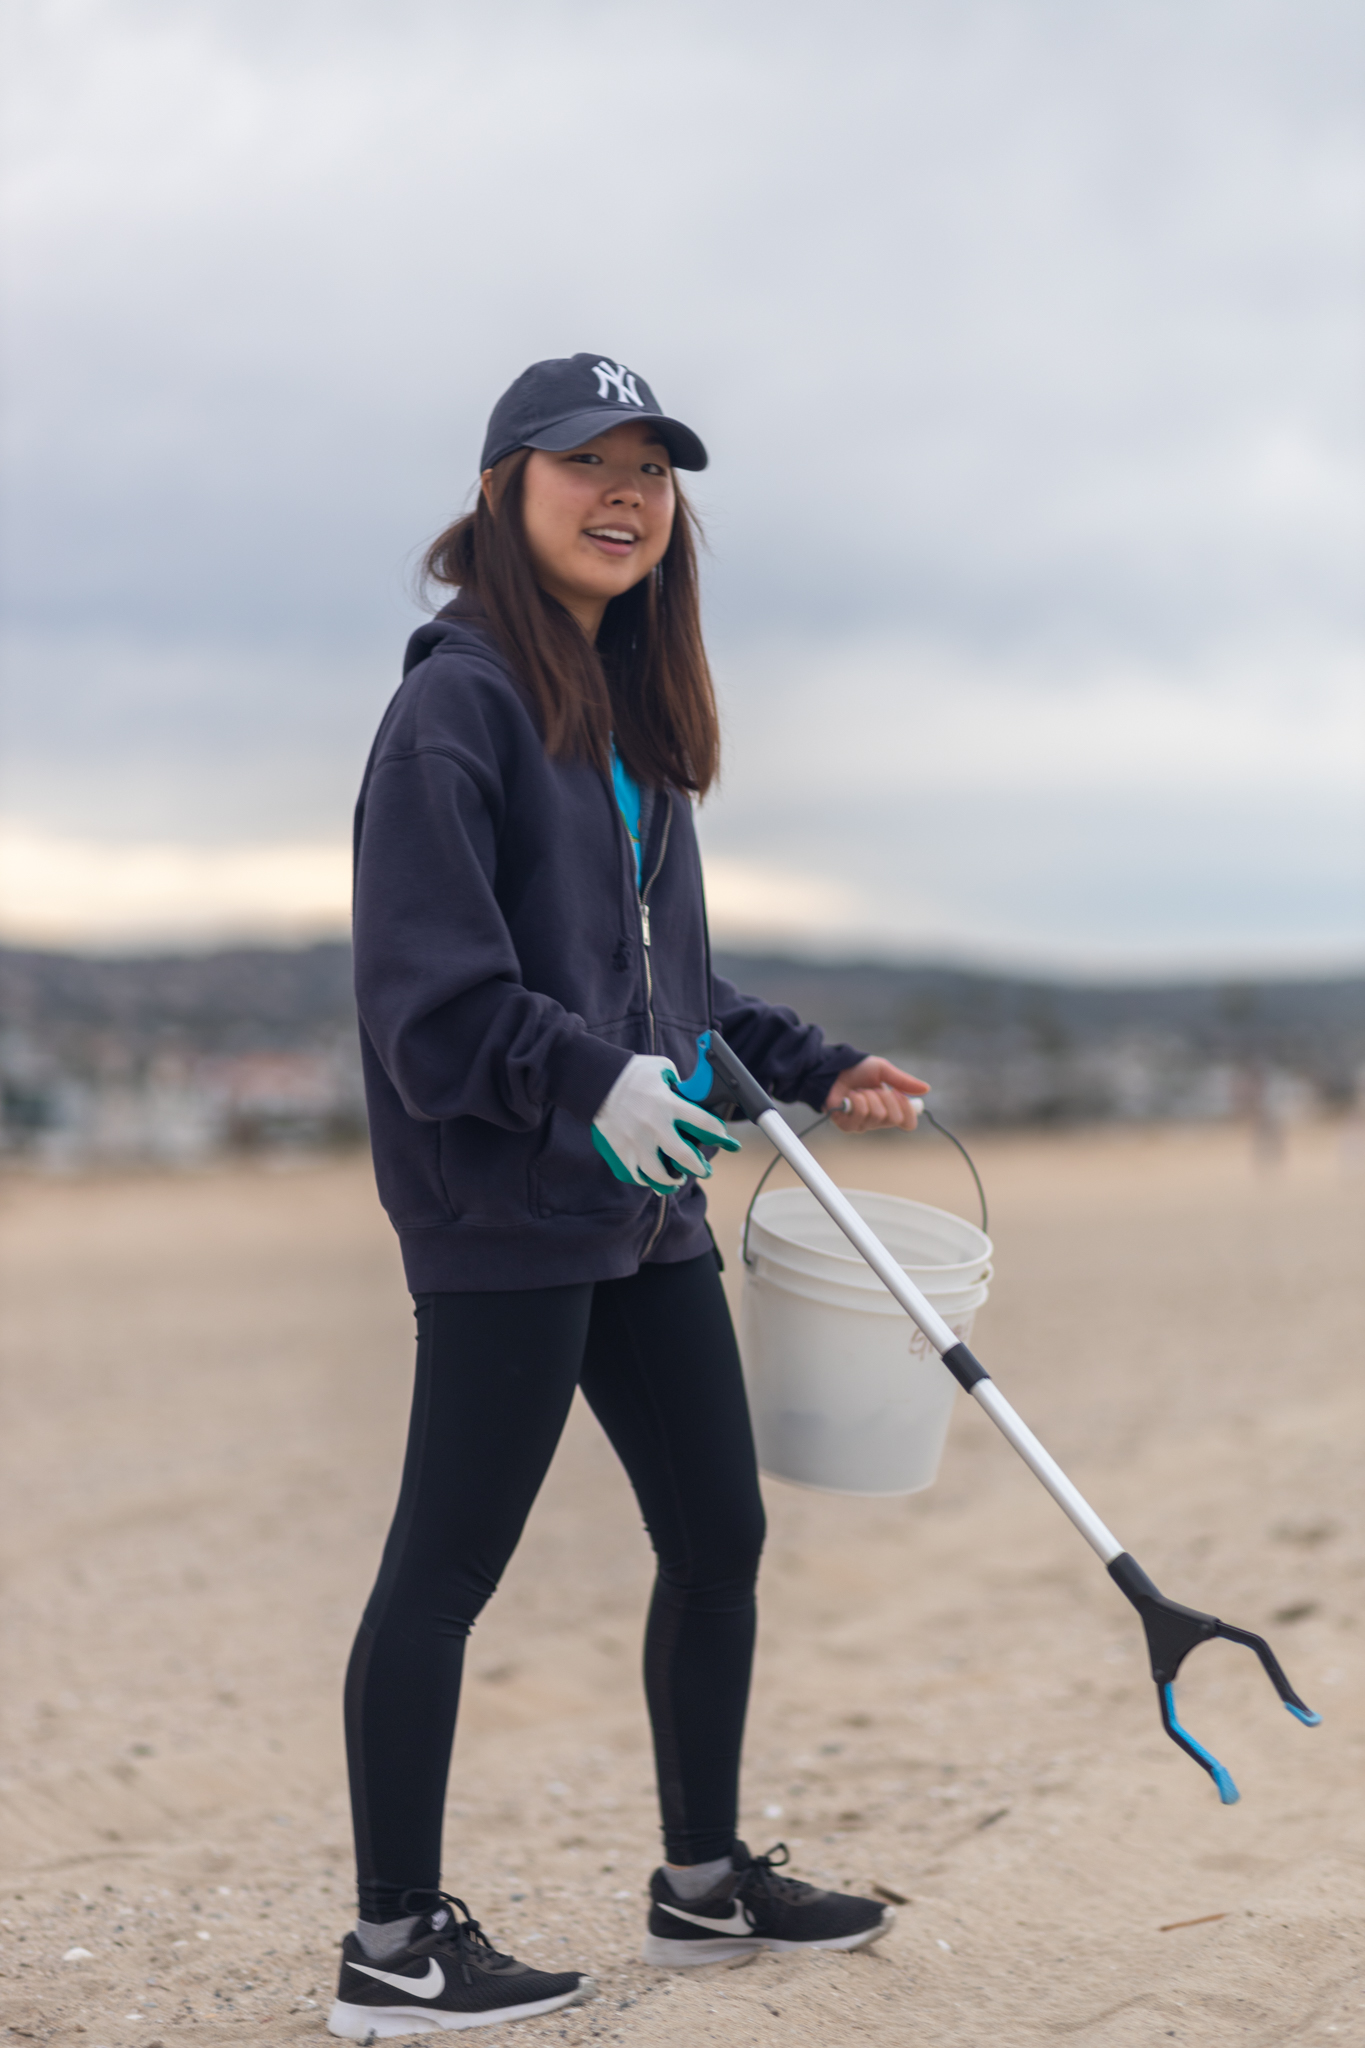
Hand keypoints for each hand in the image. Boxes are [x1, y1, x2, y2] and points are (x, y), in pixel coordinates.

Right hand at [592, 1054, 739, 1192]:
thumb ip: (677, 1080)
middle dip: (699, 1167)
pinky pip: (636, 1173)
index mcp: (667, 1104)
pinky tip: (653, 1179)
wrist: (595, 1082)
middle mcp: (654, 1126)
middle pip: (684, 1156)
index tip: (724, 1138)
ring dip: (672, 1180)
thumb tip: (687, 1090)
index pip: (702, 1123)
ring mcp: (636, 1141)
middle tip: (705, 1170)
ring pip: (659, 1174)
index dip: (718, 1133)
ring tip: (677, 1179)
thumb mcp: (660, 1067)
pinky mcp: (621, 1150)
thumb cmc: (630, 1073)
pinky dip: (646, 1179)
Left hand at [825, 1056, 928, 1133]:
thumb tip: (927, 1089)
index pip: (908, 1123)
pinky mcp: (848, 1126)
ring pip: (878, 1115)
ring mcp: (863, 1125)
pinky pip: (861, 1114)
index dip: (907, 1110)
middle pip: (894, 1119)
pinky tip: (850, 1097)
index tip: (898, 1092)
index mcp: (890, 1109)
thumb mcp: (883, 1070)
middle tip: (874, 1088)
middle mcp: (878, 1121)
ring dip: (868, 1096)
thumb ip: (903, 1081)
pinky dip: (857, 1100)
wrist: (833, 1068)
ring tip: (859, 1091)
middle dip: (886, 1097)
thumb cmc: (857, 1070)